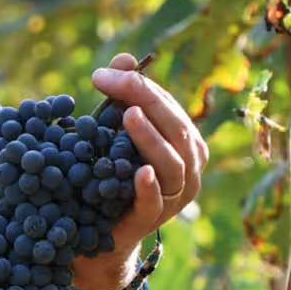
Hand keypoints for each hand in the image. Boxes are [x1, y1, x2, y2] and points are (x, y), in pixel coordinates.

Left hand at [84, 51, 206, 268]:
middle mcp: (189, 170)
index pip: (170, 107)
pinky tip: (139, 170)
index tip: (105, 73)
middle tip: (113, 83)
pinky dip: (149, 186)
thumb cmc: (114, 172)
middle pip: (178, 131)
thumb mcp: (115, 130)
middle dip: (146, 101)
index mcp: (187, 144)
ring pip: (173, 165)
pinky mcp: (151, 219)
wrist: (101, 230)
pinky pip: (156, 202)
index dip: (141, 86)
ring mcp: (174, 197)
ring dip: (151, 137)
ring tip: (128, 114)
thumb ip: (123, 95)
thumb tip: (123, 59)